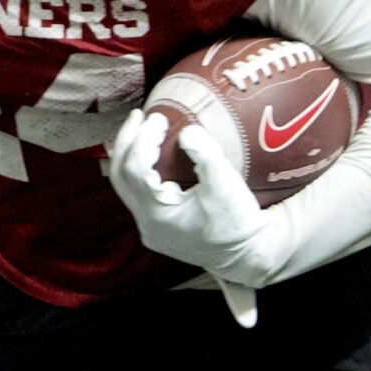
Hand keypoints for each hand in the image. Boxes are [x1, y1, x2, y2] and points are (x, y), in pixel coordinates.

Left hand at [107, 110, 273, 326]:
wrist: (250, 255)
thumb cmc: (240, 221)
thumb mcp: (226, 184)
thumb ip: (205, 154)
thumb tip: (186, 132)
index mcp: (158, 215)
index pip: (136, 168)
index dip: (143, 138)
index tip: (158, 117)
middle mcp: (147, 224)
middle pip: (120, 177)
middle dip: (126, 143)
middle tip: (138, 116)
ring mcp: (150, 229)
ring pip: (126, 186)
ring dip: (130, 156)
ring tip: (141, 129)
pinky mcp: (158, 228)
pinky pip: (138, 194)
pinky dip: (140, 170)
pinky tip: (151, 154)